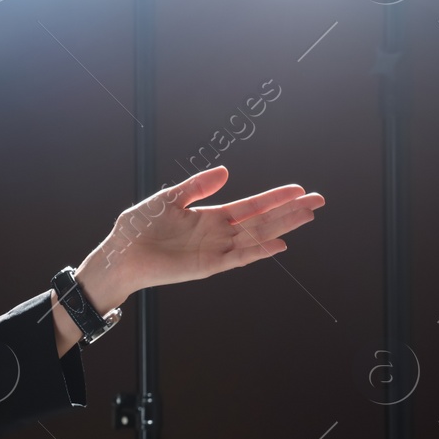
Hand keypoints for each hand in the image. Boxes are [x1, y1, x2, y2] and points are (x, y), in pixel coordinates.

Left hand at [90, 165, 324, 294]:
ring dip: (282, 226)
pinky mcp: (206, 266)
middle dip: (289, 211)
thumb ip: (197, 186)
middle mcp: (218, 234)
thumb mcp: (169, 199)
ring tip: (308, 215)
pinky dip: (259, 252)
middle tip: (318, 200)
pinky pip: (238, 258)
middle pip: (261, 221)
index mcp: (210, 217)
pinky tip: (280, 244)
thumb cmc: (139, 228)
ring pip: (256, 237)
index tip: (299, 189)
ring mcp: (215, 251)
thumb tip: (226, 171)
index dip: (275, 198)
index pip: (251, 206)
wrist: (119, 254)